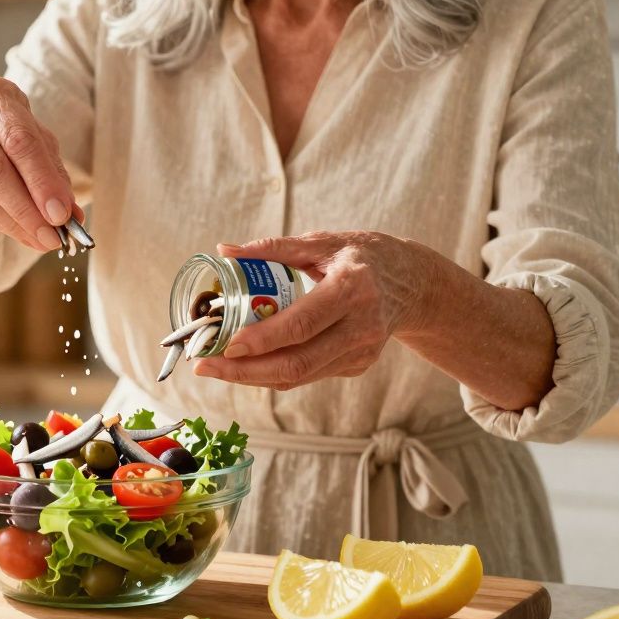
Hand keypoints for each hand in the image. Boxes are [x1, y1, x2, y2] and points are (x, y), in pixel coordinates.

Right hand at [0, 75, 80, 251]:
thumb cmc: (13, 133)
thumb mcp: (40, 143)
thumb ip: (55, 175)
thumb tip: (71, 217)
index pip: (19, 141)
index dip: (42, 181)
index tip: (61, 215)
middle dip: (26, 208)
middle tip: (51, 236)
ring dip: (12, 222)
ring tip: (39, 239)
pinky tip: (19, 232)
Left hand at [194, 231, 435, 389]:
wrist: (414, 283)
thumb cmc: (361, 255)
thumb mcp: (322, 242)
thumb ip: (273, 248)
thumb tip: (225, 251)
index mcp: (352, 289)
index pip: (301, 325)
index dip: (261, 340)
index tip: (225, 344)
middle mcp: (360, 327)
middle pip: (296, 363)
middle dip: (245, 370)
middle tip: (204, 367)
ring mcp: (362, 352)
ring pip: (299, 376)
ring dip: (252, 376)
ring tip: (215, 368)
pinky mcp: (358, 366)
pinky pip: (307, 374)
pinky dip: (273, 372)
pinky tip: (246, 365)